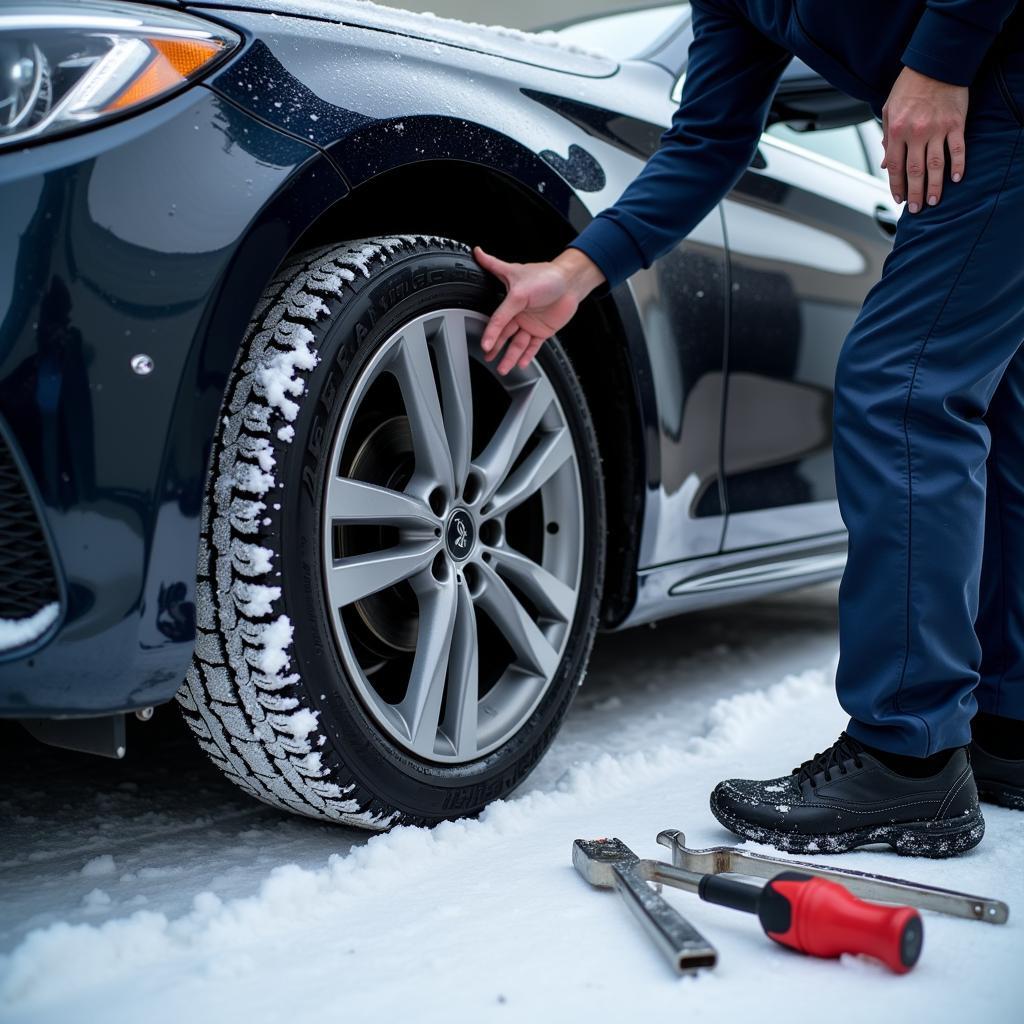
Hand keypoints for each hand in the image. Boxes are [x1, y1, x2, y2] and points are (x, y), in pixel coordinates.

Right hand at [474, 246, 604, 374]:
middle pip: (505, 334)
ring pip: (518, 343)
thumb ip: (497, 283)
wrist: (571, 283)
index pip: (497, 320)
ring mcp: (531, 322)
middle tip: (490, 358)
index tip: (485, 345)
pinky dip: (528, 355)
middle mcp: (519, 313)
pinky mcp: (543, 330)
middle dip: (496, 348)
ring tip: (504, 368)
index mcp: (510, 301)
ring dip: (511, 356)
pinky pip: (533, 345)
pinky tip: (522, 364)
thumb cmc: (546, 277)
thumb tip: (478, 254)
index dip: (490, 333)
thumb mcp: (518, 287)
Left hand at [881, 66, 967, 211]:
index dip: (896, 186)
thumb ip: (887, 138)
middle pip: (914, 171)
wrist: (935, 63)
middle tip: (916, 208)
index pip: (895, 167)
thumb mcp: (889, 110)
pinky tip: (956, 179)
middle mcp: (915, 133)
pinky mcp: (955, 123)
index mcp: (896, 131)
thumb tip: (886, 163)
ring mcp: (937, 129)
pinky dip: (958, 165)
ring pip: (935, 165)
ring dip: (934, 186)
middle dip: (914, 193)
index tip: (898, 199)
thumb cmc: (910, 86)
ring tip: (933, 201)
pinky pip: (957, 149)